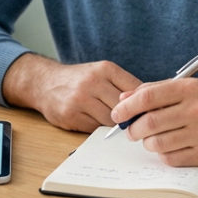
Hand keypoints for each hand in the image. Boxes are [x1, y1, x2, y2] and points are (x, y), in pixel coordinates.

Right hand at [2, 54, 140, 131]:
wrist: (44, 82)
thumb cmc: (79, 80)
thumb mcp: (101, 73)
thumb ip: (124, 85)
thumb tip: (153, 104)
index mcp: (105, 69)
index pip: (136, 90)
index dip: (145, 104)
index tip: (151, 112)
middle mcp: (92, 82)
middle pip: (125, 108)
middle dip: (131, 117)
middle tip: (136, 124)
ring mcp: (80, 99)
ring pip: (110, 120)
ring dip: (115, 125)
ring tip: (116, 124)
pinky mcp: (70, 115)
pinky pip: (95, 128)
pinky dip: (99, 128)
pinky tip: (97, 122)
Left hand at [113, 78, 197, 165]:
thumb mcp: (190, 87)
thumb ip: (156, 90)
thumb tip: (124, 99)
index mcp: (190, 89)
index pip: (148, 96)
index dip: (127, 107)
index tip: (117, 114)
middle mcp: (197, 110)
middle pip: (149, 122)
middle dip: (133, 129)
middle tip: (130, 131)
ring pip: (158, 143)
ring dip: (147, 143)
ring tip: (150, 139)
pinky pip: (172, 158)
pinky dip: (163, 154)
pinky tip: (168, 147)